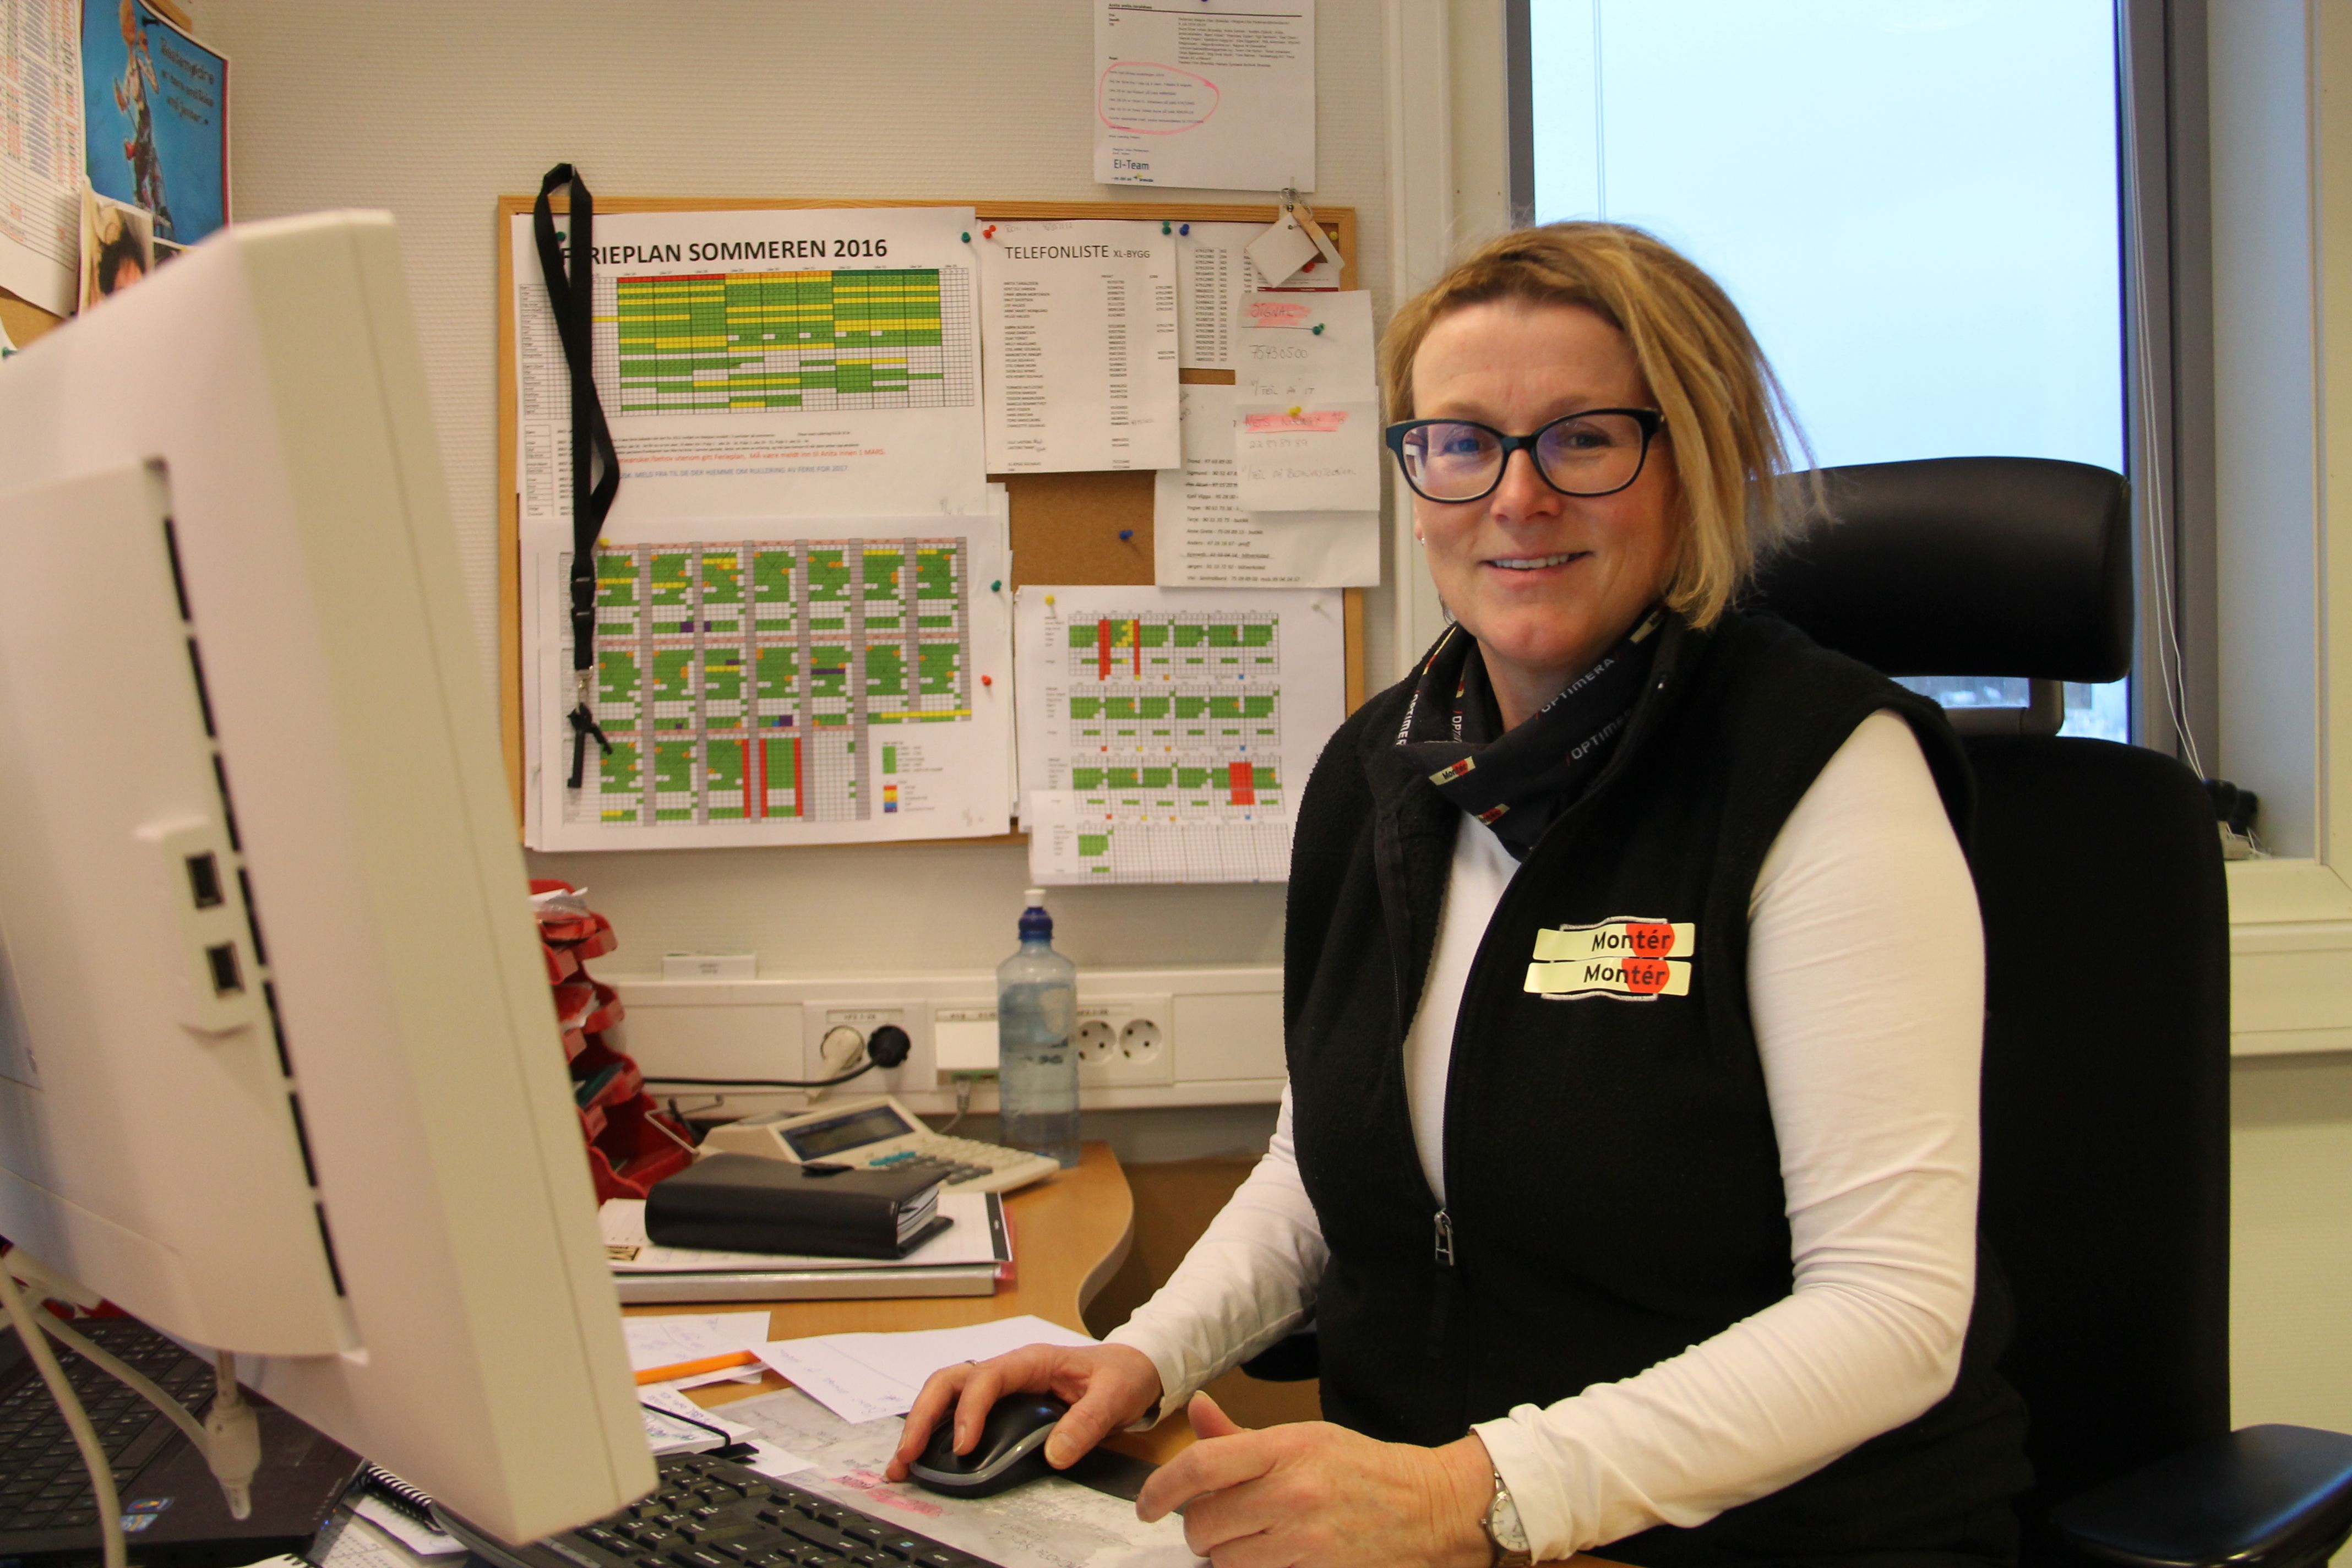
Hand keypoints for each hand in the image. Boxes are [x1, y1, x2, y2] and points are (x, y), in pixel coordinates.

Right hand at [884, 1341, 1162, 1480]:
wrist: (1133, 1369)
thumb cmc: (1123, 1374)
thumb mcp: (1115, 1395)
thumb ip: (1088, 1422)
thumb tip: (1055, 1454)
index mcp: (1032, 1360)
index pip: (987, 1377)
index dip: (970, 1410)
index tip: (963, 1446)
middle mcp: (1009, 1370)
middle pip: (951, 1381)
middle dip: (924, 1415)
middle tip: (908, 1454)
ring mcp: (1002, 1387)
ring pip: (947, 1394)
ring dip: (922, 1424)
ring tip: (903, 1462)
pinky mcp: (1002, 1405)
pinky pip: (960, 1412)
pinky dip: (937, 1432)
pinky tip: (924, 1458)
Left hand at [1137, 1393, 1495, 1567]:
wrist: (1432, 1508)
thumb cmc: (1363, 1469)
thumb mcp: (1306, 1438)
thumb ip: (1240, 1436)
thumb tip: (1195, 1412)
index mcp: (1287, 1448)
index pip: (1200, 1466)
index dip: (1159, 1488)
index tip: (1147, 1504)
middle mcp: (1294, 1493)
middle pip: (1204, 1523)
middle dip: (1198, 1528)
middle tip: (1214, 1523)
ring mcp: (1308, 1541)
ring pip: (1225, 1561)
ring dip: (1224, 1556)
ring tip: (1246, 1542)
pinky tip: (1269, 1558)